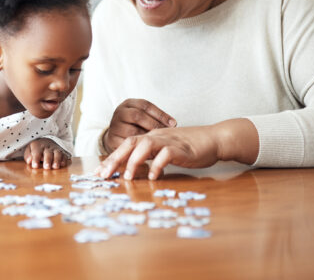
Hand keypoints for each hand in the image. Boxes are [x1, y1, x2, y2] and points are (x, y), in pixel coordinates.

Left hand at [24, 138, 68, 169]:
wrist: (47, 140)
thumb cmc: (36, 148)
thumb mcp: (29, 149)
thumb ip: (28, 155)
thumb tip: (29, 161)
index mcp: (38, 146)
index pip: (36, 152)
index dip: (36, 159)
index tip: (35, 166)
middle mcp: (47, 147)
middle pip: (48, 153)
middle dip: (47, 160)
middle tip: (46, 167)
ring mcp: (55, 149)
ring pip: (57, 153)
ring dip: (57, 160)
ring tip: (55, 167)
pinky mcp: (62, 152)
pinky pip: (64, 155)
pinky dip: (64, 159)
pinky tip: (62, 164)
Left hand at [97, 125, 220, 180]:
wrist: (214, 139)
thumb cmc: (190, 148)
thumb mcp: (167, 152)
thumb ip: (152, 158)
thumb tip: (137, 171)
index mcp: (151, 137)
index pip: (127, 145)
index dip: (112, 158)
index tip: (100, 172)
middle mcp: (157, 136)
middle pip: (130, 143)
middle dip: (114, 159)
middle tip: (104, 175)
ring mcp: (169, 141)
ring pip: (145, 145)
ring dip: (133, 160)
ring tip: (127, 176)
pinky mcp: (182, 148)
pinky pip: (166, 154)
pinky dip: (157, 164)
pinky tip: (153, 176)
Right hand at [102, 99, 176, 152]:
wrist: (116, 135)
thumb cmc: (135, 125)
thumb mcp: (142, 116)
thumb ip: (154, 117)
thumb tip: (173, 124)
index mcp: (128, 104)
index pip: (145, 105)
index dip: (160, 114)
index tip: (174, 123)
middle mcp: (120, 112)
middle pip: (137, 116)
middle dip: (154, 125)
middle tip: (166, 134)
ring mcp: (114, 126)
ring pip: (132, 131)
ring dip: (147, 138)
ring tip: (159, 143)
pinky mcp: (112, 140)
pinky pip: (127, 144)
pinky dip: (139, 148)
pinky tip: (150, 151)